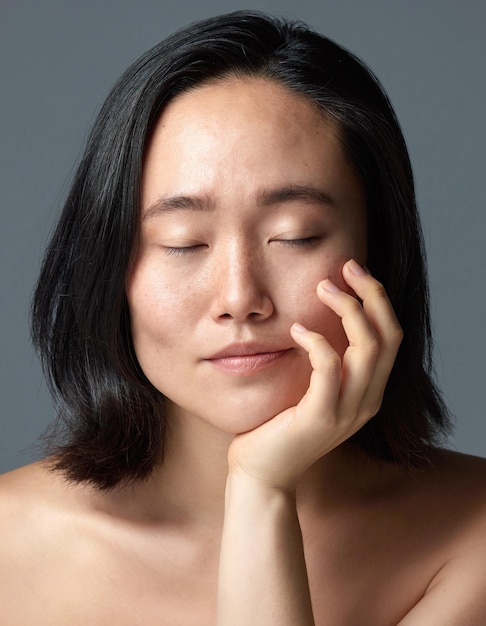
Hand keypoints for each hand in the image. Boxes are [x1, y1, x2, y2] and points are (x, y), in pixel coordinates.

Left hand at [227, 259, 402, 490]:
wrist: (262, 473)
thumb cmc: (280, 425)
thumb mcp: (312, 390)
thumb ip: (325, 363)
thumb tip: (317, 318)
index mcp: (368, 391)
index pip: (391, 336)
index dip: (378, 300)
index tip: (354, 272)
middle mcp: (366, 401)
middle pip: (389, 335)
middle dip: (372, 294)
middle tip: (346, 267)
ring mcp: (347, 411)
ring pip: (368, 347)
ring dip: (348, 309)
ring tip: (323, 287)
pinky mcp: (321, 417)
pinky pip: (329, 367)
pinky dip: (316, 341)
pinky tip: (296, 329)